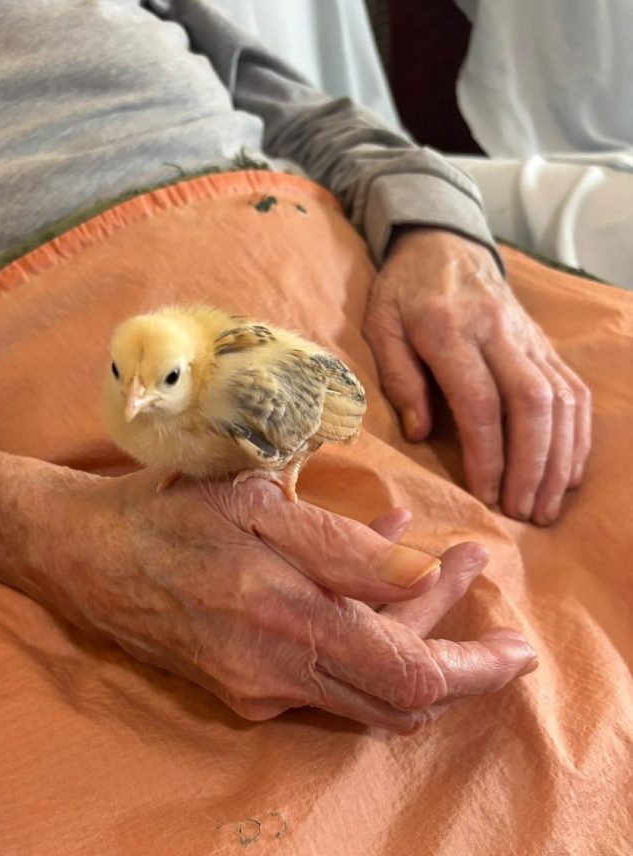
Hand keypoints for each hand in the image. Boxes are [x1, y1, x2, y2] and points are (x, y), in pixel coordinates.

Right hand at [70, 474, 535, 729]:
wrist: (85, 557)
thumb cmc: (167, 513)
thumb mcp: (254, 503)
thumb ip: (342, 549)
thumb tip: (420, 577)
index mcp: (284, 620)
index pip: (410, 675)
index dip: (475, 670)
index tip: (519, 651)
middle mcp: (275, 673)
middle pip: (400, 694)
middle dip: (453, 643)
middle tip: (467, 567)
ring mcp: (257, 691)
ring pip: (365, 688)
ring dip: (409, 636)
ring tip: (428, 567)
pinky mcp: (242, 693)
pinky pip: (325, 678)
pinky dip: (361, 638)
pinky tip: (364, 585)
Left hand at [363, 229, 591, 523]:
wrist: (442, 243)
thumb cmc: (403, 292)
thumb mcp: (380, 327)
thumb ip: (398, 378)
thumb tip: (420, 434)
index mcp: (449, 329)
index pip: (479, 400)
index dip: (488, 454)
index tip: (486, 496)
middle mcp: (498, 332)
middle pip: (532, 403)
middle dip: (532, 464)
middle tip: (522, 512)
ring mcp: (528, 336)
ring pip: (561, 399)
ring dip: (559, 457)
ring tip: (545, 506)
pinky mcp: (544, 343)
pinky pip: (572, 389)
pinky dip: (576, 434)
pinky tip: (567, 472)